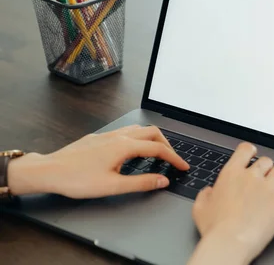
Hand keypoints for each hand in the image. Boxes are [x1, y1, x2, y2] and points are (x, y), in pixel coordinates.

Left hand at [8, 125, 188, 197]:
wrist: (49, 171)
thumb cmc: (77, 179)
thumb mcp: (113, 186)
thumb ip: (141, 183)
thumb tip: (163, 180)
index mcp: (125, 146)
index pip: (158, 149)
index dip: (174, 158)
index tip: (183, 166)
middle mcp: (118, 136)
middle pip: (152, 133)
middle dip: (167, 144)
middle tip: (172, 159)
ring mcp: (108, 135)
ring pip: (139, 130)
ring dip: (152, 139)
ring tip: (156, 154)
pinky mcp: (99, 138)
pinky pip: (126, 132)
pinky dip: (138, 139)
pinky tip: (132, 152)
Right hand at [188, 143, 273, 264]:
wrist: (229, 243)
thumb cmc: (214, 229)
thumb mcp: (200, 208)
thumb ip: (205, 195)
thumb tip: (209, 192)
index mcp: (231, 173)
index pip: (245, 149)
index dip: (251, 152)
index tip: (253, 156)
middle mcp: (251, 176)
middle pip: (266, 160)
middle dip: (267, 170)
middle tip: (264, 182)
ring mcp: (268, 187)